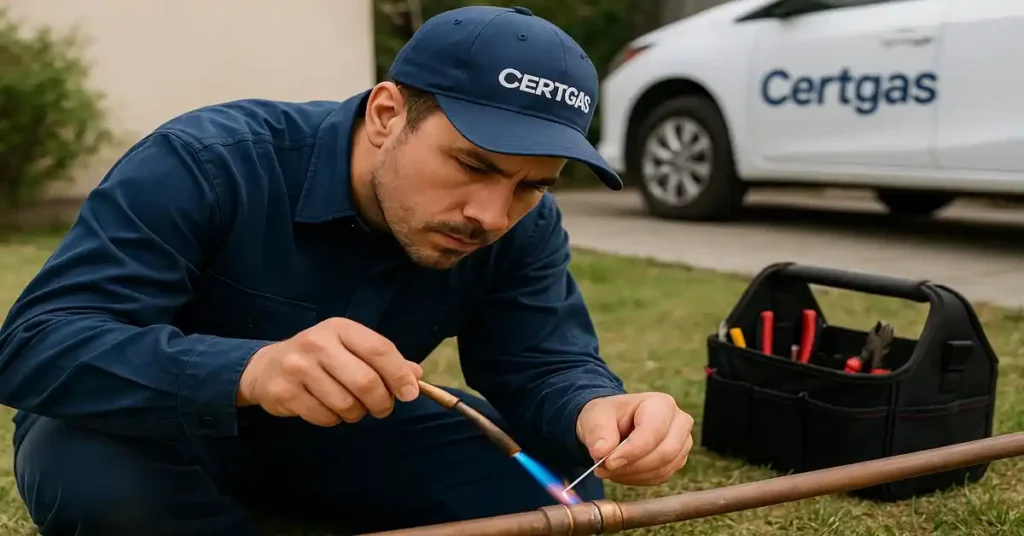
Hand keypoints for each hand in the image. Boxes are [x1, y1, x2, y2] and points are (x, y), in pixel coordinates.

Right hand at [237, 317, 422, 425]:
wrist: (267, 367)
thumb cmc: (320, 358)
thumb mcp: (351, 349)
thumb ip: (384, 360)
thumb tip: (416, 377)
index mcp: (339, 328)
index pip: (380, 349)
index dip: (400, 374)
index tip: (410, 394)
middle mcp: (317, 343)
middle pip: (366, 381)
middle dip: (381, 402)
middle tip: (381, 408)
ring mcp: (298, 367)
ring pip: (346, 404)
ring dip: (357, 413)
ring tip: (351, 407)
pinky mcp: (285, 392)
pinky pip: (325, 417)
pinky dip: (334, 420)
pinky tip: (328, 408)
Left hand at [575, 392, 693, 485]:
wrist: (614, 423)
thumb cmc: (608, 416)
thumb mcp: (596, 417)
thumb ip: (598, 432)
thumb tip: (601, 452)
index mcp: (661, 404)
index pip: (653, 431)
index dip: (632, 451)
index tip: (608, 462)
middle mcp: (679, 422)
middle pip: (665, 452)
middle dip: (633, 466)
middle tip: (605, 469)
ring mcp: (682, 443)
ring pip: (663, 469)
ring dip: (633, 474)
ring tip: (609, 469)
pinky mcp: (677, 460)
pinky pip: (661, 477)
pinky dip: (638, 479)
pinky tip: (621, 471)